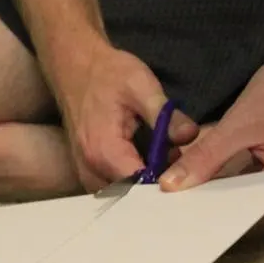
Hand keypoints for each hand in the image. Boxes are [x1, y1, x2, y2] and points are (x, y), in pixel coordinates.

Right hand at [53, 38, 199, 191]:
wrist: (74, 67)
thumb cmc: (106, 73)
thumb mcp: (141, 86)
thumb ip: (165, 115)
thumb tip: (189, 135)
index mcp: (104, 151)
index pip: (139, 186)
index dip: (164, 181)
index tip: (184, 169)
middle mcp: (90, 168)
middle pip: (130, 196)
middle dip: (156, 183)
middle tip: (176, 161)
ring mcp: (85, 171)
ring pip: (120, 194)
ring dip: (143, 182)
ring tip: (163, 159)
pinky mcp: (86, 169)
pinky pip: (111, 186)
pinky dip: (130, 179)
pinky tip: (147, 160)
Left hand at [159, 49, 263, 224]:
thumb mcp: (240, 123)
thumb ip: (205, 157)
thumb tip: (170, 186)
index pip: (241, 216)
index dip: (205, 214)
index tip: (171, 211)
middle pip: (243, 212)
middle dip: (207, 204)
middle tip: (169, 200)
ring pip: (245, 200)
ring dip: (216, 192)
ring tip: (180, 188)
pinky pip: (252, 187)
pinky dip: (228, 182)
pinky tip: (201, 175)